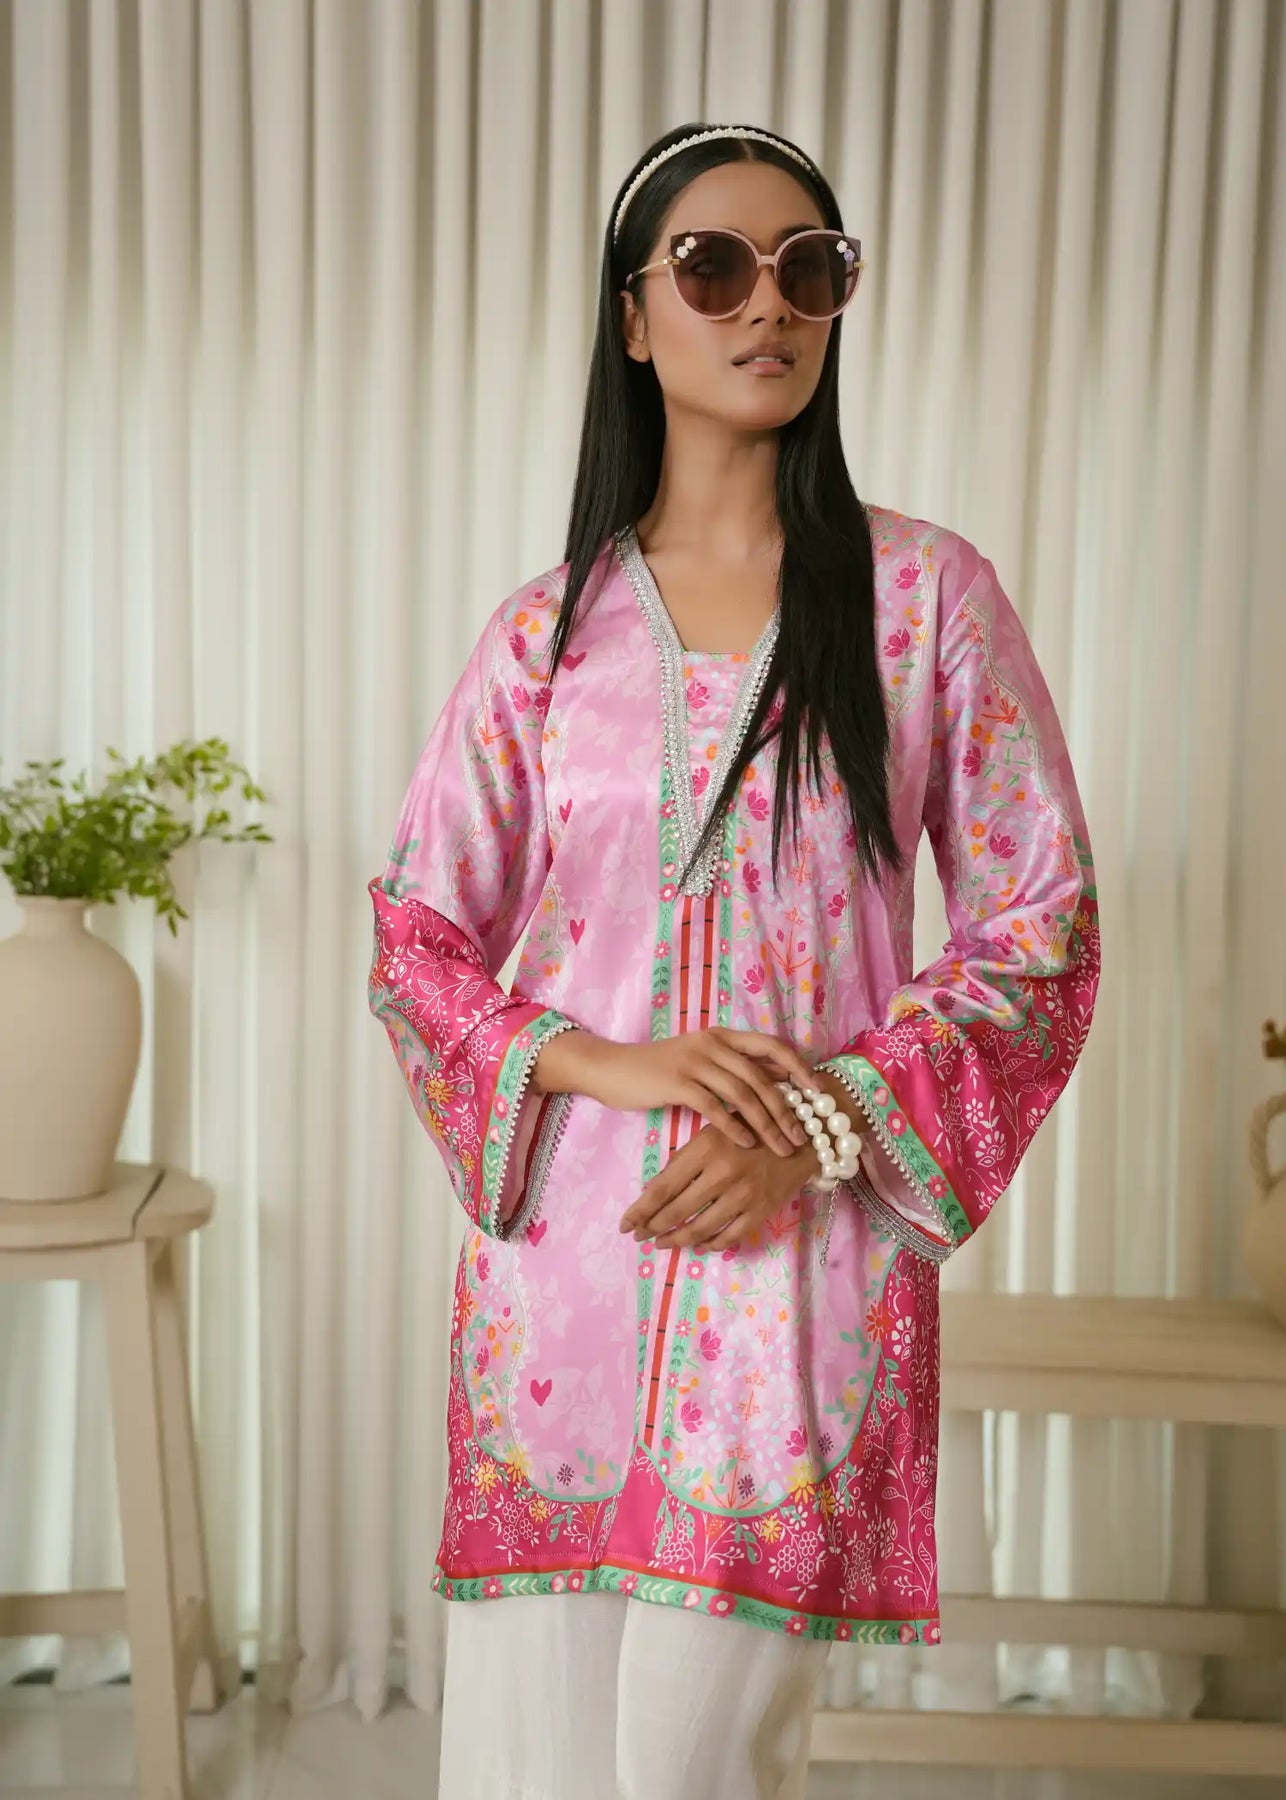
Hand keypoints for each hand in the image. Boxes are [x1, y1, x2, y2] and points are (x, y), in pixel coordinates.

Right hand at [588, 1028, 817, 1157]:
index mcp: (722, 1035)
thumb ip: (734, 1066)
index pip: (772, 1045)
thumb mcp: (700, 1060)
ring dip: (767, 1124)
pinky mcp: (677, 1082)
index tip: (818, 1091)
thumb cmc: (659, 1069)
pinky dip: (735, 1127)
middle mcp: (713, 1043)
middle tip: (803, 1135)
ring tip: (781, 1147)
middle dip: (787, 1108)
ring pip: (743, 1094)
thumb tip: (777, 1080)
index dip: (798, 1067)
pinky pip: (715, 1107)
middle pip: (762, 1076)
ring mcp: (695, 1061)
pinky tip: (747, 1145)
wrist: (613, 1069)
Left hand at [618, 1121, 821, 1251]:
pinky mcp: (761, 1211)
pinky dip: (709, 1244)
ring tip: (663, 1243)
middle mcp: (721, 1173)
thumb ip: (686, 1158)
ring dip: (676, 1240)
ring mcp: (742, 1195)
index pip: (661, 1187)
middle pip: (676, 1212)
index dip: (639, 1211)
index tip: (625, 1225)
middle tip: (640, 1237)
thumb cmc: (752, 1127)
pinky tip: (698, 1244)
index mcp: (704, 1147)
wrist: (803, 1135)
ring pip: (700, 1229)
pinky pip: (728, 1237)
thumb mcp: (714, 1130)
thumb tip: (655, 1190)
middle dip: (652, 1228)